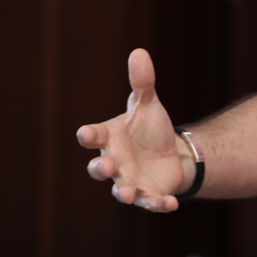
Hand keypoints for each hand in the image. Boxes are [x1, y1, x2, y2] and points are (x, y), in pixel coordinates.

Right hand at [76, 48, 188, 211]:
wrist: (170, 153)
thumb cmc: (150, 128)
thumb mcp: (148, 104)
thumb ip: (143, 82)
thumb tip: (139, 51)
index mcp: (111, 138)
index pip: (94, 136)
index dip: (89, 135)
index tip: (85, 133)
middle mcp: (115, 162)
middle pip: (100, 168)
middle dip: (100, 168)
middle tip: (105, 165)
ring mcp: (130, 180)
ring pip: (121, 190)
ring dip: (123, 192)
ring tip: (127, 194)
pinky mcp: (149, 193)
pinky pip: (152, 202)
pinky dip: (159, 204)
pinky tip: (171, 204)